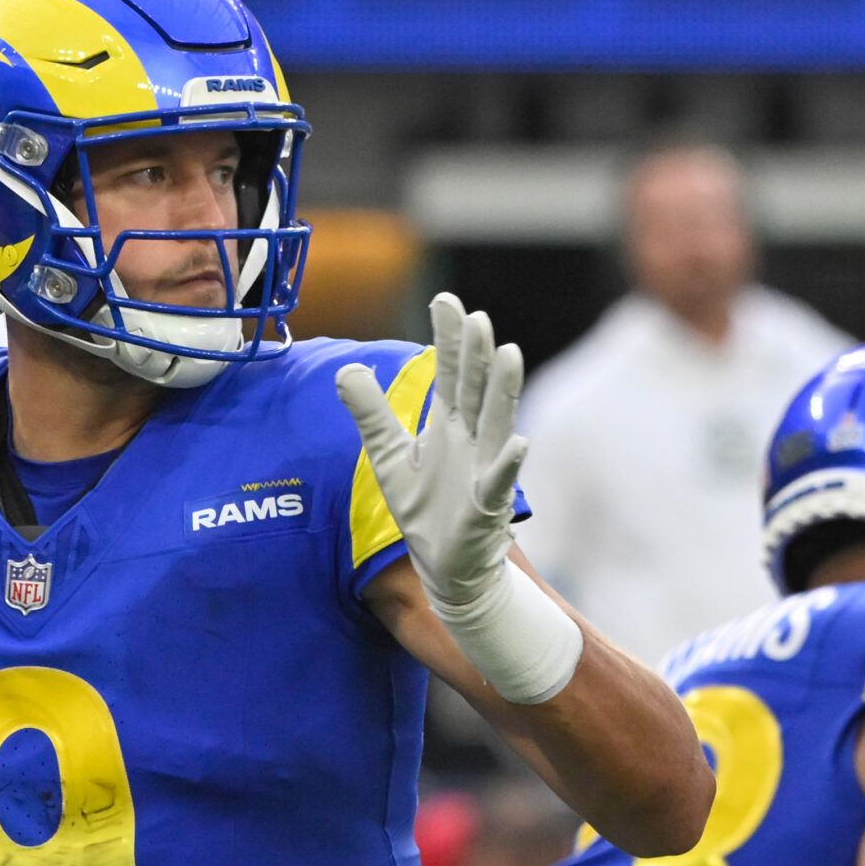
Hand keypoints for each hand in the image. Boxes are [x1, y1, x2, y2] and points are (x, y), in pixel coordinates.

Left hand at [338, 292, 525, 609]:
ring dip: (503, 390)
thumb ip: (371, 412)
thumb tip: (346, 368)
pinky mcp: (487, 505)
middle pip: (474, 389)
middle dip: (475, 355)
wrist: (445, 565)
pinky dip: (509, 463)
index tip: (445, 300)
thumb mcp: (389, 455)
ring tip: (510, 353)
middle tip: (477, 317)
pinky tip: (518, 443)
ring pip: (496, 423)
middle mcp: (471, 439)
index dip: (448, 339)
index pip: (449, 373)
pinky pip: (500, 481)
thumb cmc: (425, 509)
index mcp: (448, 424)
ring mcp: (484, 469)